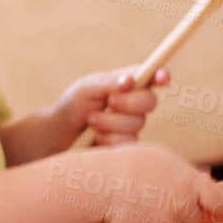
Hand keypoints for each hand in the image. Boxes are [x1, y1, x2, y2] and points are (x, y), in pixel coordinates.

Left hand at [54, 67, 168, 146]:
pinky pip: (128, 143)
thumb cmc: (73, 106)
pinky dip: (108, 139)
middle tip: (109, 102)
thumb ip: (108, 82)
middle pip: (151, 101)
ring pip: (136, 124)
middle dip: (129, 102)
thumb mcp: (86, 88)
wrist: (60, 135)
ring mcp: (133, 126)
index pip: (151, 77)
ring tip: (92, 122)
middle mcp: (135, 104)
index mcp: (128, 84)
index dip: (161, 76)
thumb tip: (130, 80)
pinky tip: (97, 138)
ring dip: (110, 123)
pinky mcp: (128, 146)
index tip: (162, 77)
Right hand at [90, 144, 222, 222]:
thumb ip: (189, 173)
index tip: (220, 204)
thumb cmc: (134, 162)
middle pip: (195, 215)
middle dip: (186, 206)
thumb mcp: (165, 159)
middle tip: (166, 190)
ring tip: (144, 193)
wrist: (101, 181)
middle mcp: (180, 206)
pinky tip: (132, 204)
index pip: (222, 204)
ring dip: (166, 213)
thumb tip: (209, 179)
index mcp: (189, 184)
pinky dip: (146, 220)